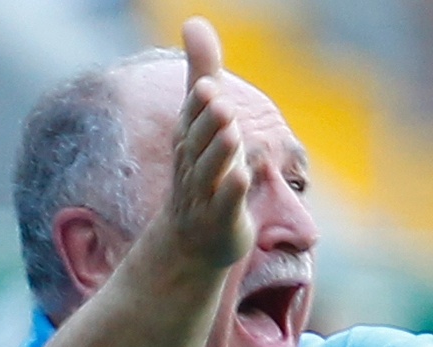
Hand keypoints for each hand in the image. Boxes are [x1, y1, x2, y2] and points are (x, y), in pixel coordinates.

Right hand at [165, 18, 254, 268]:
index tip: (209, 83)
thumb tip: (194, 21)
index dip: (200, 104)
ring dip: (220, 152)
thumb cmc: (202, 169)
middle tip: (220, 100)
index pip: (192, 118)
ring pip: (210, 172)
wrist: (192, 239)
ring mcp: (205, 195)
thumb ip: (201, 72)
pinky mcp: (222, 221)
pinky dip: (231, 191)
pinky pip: (225, 205)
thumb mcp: (202, 120)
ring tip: (233, 131)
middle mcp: (193, 165)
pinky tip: (244, 175)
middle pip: (199, 142)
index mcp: (188, 139)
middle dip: (209, 122)